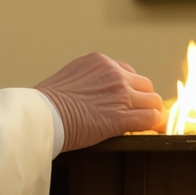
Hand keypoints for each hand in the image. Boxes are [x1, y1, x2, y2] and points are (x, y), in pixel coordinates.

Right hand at [35, 53, 165, 151]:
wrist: (42, 115)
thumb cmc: (46, 103)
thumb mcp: (69, 78)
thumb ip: (87, 81)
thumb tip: (92, 95)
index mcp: (100, 62)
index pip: (128, 73)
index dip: (130, 89)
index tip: (126, 100)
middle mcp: (114, 73)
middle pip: (145, 85)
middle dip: (141, 100)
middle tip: (135, 114)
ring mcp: (120, 95)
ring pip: (153, 101)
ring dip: (149, 113)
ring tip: (144, 125)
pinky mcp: (122, 117)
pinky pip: (151, 119)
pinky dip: (154, 126)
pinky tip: (150, 132)